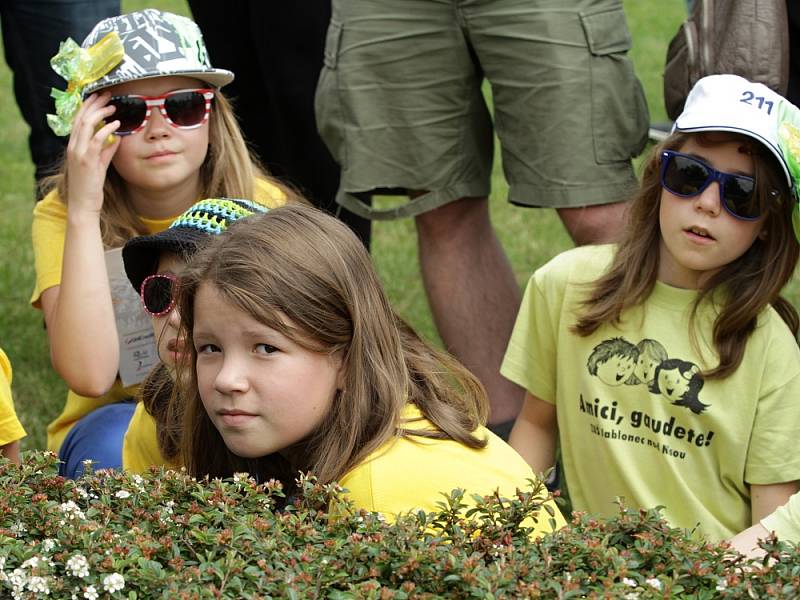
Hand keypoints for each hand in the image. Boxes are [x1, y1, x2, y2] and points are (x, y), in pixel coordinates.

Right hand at [65, 92, 120, 216]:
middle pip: (81, 117)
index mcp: (74, 146)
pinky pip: (96, 140)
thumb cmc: (90, 187)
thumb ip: (107, 151)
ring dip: (100, 112)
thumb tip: (117, 139)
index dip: (88, 106)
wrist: (83, 205)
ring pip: (86, 125)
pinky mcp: (87, 161)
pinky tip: (116, 124)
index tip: (100, 97)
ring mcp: (78, 153)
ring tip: (113, 106)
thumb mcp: (100, 165)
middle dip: (94, 103)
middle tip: (107, 94)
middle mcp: (73, 146)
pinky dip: (106, 129)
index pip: (79, 120)